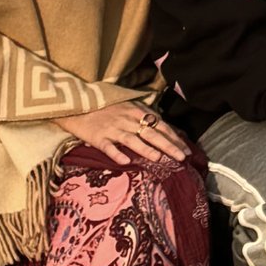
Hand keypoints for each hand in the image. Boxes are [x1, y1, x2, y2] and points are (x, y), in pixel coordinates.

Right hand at [50, 96, 186, 166]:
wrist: (78, 104)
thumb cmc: (106, 107)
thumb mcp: (128, 107)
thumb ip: (144, 116)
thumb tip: (164, 128)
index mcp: (136, 111)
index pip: (160, 125)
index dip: (174, 138)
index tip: (186, 150)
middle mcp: (127, 119)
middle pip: (151, 133)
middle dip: (168, 146)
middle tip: (182, 158)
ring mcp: (112, 128)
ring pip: (132, 140)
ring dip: (146, 149)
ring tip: (159, 158)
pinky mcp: (98, 137)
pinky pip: (108, 147)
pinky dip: (117, 154)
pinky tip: (125, 161)